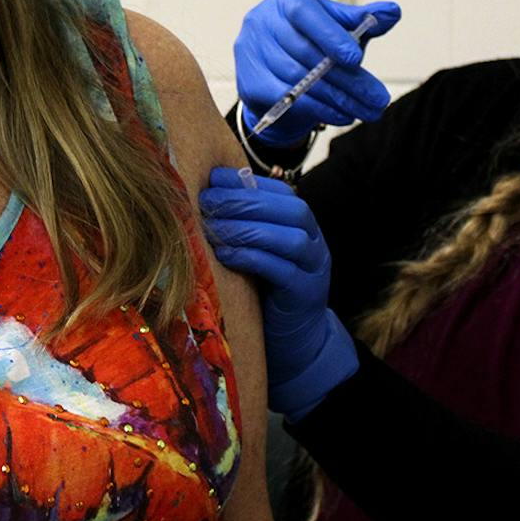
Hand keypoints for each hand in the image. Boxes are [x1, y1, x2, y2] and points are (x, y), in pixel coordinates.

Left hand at [200, 168, 359, 421]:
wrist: (296, 342)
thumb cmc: (268, 290)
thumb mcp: (258, 251)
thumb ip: (244, 226)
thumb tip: (205, 195)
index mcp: (303, 225)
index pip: (281, 192)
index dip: (247, 182)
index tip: (213, 178)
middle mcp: (315, 242)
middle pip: (290, 209)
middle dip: (245, 201)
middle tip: (208, 202)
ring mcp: (315, 269)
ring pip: (290, 238)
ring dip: (248, 228)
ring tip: (214, 228)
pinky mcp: (306, 295)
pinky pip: (282, 271)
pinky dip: (252, 258)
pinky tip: (225, 255)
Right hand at [235, 0, 399, 145]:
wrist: (280, 72)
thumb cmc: (313, 41)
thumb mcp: (338, 27)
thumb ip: (363, 20)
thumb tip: (392, 11)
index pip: (306, 14)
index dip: (331, 37)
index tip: (356, 59)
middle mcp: (261, 21)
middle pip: (305, 53)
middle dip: (346, 79)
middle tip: (377, 98)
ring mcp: (249, 52)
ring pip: (297, 80)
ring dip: (336, 98)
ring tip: (366, 110)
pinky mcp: (248, 82)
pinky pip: (284, 99)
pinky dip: (317, 109)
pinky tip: (342, 115)